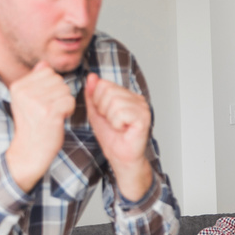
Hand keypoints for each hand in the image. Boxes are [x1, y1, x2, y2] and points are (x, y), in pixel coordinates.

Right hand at [6, 61, 75, 190]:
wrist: (29, 150)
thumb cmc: (32, 125)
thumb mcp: (27, 100)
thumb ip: (35, 81)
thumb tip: (44, 64)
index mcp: (18, 86)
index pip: (47, 71)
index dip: (52, 86)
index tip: (44, 101)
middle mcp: (24, 92)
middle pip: (58, 80)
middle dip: (60, 94)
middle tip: (50, 110)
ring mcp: (36, 102)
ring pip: (66, 90)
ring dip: (65, 103)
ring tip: (53, 115)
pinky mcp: (49, 112)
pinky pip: (70, 101)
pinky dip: (69, 111)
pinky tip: (59, 119)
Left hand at [85, 73, 152, 200]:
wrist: (121, 157)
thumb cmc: (112, 138)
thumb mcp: (96, 112)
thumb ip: (92, 94)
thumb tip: (91, 77)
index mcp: (127, 95)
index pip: (104, 84)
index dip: (98, 101)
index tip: (105, 115)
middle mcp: (137, 98)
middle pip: (108, 91)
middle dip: (103, 109)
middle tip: (112, 122)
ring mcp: (142, 107)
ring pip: (114, 101)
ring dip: (110, 118)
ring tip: (118, 126)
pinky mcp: (144, 118)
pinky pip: (121, 112)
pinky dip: (117, 124)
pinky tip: (124, 129)